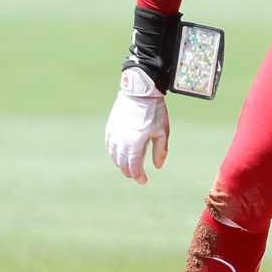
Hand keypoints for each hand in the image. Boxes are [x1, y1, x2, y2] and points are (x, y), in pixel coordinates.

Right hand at [105, 67, 169, 183]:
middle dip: (130, 172)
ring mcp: (114, 133)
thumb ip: (160, 151)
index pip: (134, 167)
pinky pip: (109, 145)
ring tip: (128, 167)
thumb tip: (157, 167)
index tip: (144, 181)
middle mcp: (122, 140)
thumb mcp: (162, 131)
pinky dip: (114, 153)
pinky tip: (119, 155)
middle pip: (122, 164)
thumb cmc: (154, 111)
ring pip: (114, 155)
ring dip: (120, 164)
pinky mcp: (110, 127)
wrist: (140, 90)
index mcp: (135, 143)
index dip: (139, 176)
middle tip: (137, 175)